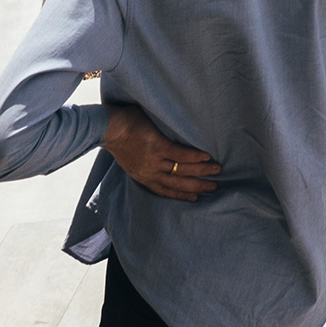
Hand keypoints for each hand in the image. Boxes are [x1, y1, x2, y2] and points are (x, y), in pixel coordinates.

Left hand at [103, 104, 218, 201]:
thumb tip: (156, 158)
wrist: (109, 128)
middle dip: (198, 186)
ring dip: (201, 170)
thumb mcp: (130, 158)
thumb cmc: (118, 138)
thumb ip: (144, 161)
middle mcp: (150, 172)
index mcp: (143, 176)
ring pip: (182, 169)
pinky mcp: (157, 146)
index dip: (182, 195)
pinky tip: (206, 156)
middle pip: (178, 183)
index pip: (165, 190)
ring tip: (216, 169)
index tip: (196, 198)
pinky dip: (194, 157)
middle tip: (214, 187)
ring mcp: (154, 160)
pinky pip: (180, 154)